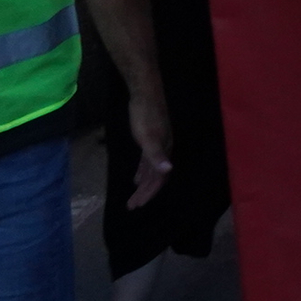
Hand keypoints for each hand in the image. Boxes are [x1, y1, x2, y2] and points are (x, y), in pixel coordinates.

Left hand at [123, 81, 171, 210]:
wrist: (144, 94)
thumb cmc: (145, 116)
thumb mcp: (148, 137)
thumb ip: (156, 155)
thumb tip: (168, 170)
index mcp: (164, 151)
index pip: (159, 178)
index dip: (149, 192)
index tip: (137, 205)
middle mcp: (164, 150)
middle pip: (156, 177)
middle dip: (145, 192)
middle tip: (132, 206)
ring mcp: (157, 145)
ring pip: (151, 170)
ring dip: (143, 184)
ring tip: (134, 197)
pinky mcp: (150, 139)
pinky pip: (147, 161)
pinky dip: (142, 171)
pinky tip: (136, 177)